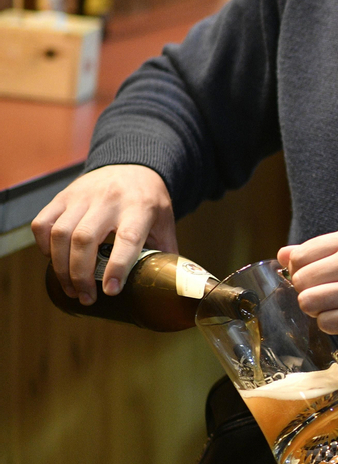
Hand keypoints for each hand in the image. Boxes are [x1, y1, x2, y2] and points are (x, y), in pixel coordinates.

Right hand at [33, 164, 175, 302]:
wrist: (133, 166)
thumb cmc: (149, 201)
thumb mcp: (165, 223)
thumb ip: (166, 252)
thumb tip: (168, 287)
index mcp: (140, 207)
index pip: (126, 238)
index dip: (117, 267)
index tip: (110, 291)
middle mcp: (109, 200)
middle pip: (84, 239)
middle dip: (81, 274)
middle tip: (86, 297)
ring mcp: (82, 196)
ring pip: (60, 233)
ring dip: (60, 266)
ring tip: (71, 288)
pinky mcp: (63, 196)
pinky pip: (43, 223)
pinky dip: (43, 245)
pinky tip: (55, 260)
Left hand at [278, 228, 337, 339]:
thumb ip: (325, 248)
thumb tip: (284, 254)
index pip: (301, 255)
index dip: (300, 269)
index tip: (314, 276)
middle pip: (301, 280)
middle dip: (308, 290)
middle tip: (327, 294)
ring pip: (309, 302)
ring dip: (317, 309)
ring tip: (335, 307)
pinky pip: (327, 323)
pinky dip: (332, 324)